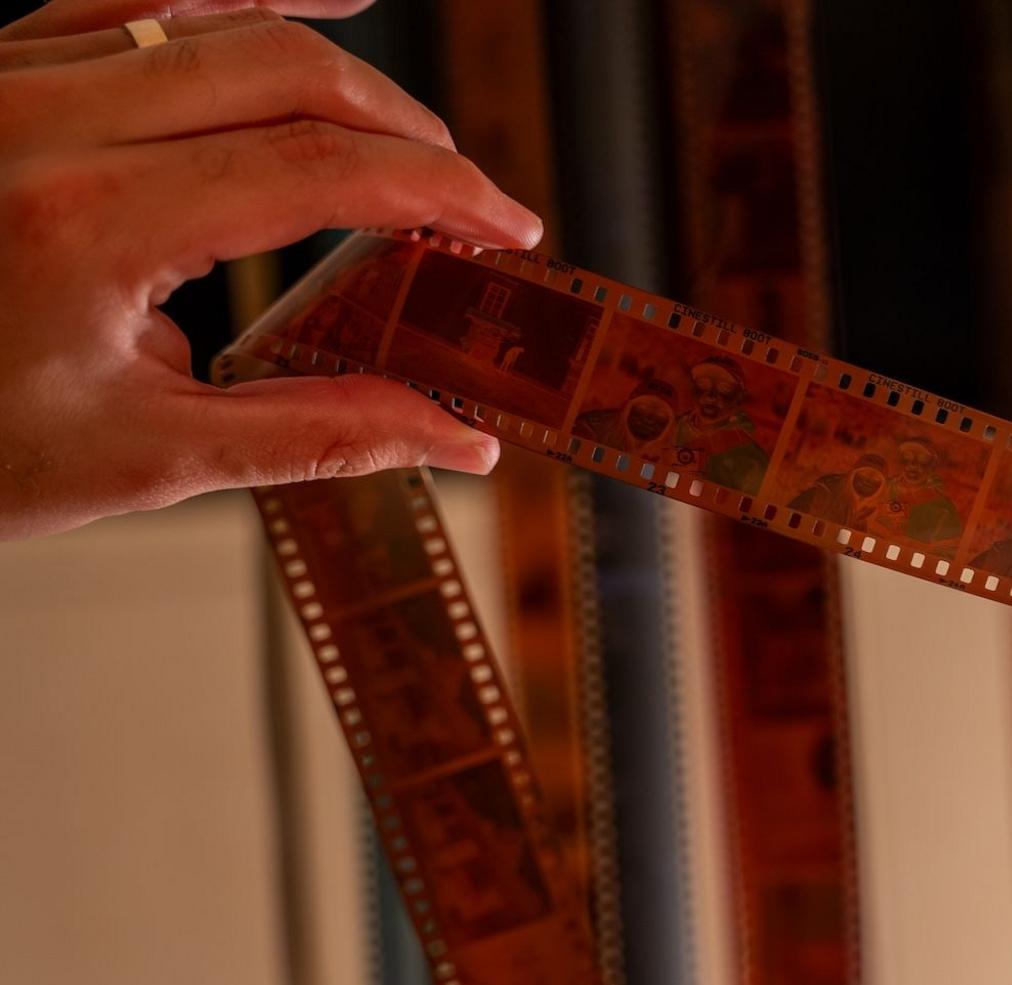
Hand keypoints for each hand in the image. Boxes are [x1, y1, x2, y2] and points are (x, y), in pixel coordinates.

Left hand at [0, 1, 543, 539]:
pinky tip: (312, 0)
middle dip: (406, 128)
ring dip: (335, 61)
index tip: (508, 228)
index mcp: (86, 224)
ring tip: (410, 125)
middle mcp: (40, 122)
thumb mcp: (144, 458)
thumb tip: (458, 437)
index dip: (439, 192)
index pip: (318, 168)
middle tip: (467, 200)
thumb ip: (318, 434)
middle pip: (285, 69)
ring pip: (213, 12)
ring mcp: (8, 77)